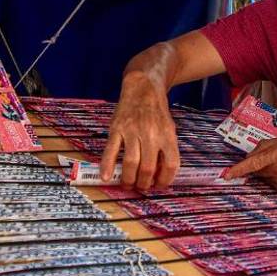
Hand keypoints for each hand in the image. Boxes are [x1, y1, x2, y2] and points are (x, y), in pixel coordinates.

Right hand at [100, 75, 180, 189]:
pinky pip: (111, 150)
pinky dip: (107, 165)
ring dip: (129, 179)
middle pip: (148, 167)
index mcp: (167, 135)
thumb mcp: (169, 129)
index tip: (159, 185)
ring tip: (128, 185)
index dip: (165, 180)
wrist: (143, 88)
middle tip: (142, 187)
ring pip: (131, 162)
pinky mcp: (117, 129)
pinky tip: (106, 177)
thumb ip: (166, 149)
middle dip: (144, 183)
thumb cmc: (157, 113)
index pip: (170, 164)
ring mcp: (132, 131)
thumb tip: (160, 174)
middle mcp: (151, 134)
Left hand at [223, 138, 276, 196]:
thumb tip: (249, 157)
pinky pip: (273, 186)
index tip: (226, 175)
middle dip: (261, 166)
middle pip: (258, 171)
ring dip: (270, 174)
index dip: (238, 169)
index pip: (253, 164)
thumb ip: (263, 147)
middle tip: (276, 160)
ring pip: (266, 179)